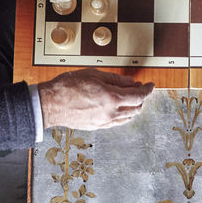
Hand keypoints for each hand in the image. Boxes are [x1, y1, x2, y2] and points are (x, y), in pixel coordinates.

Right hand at [37, 69, 154, 129]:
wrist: (51, 104)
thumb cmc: (67, 87)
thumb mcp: (93, 74)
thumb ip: (115, 79)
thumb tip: (130, 82)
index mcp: (111, 98)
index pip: (138, 96)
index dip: (147, 90)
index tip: (150, 85)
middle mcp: (110, 113)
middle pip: (136, 109)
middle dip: (142, 99)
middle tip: (141, 89)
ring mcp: (104, 122)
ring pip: (128, 118)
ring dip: (134, 108)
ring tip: (132, 99)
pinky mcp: (97, 127)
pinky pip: (117, 123)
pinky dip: (124, 116)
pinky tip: (121, 110)